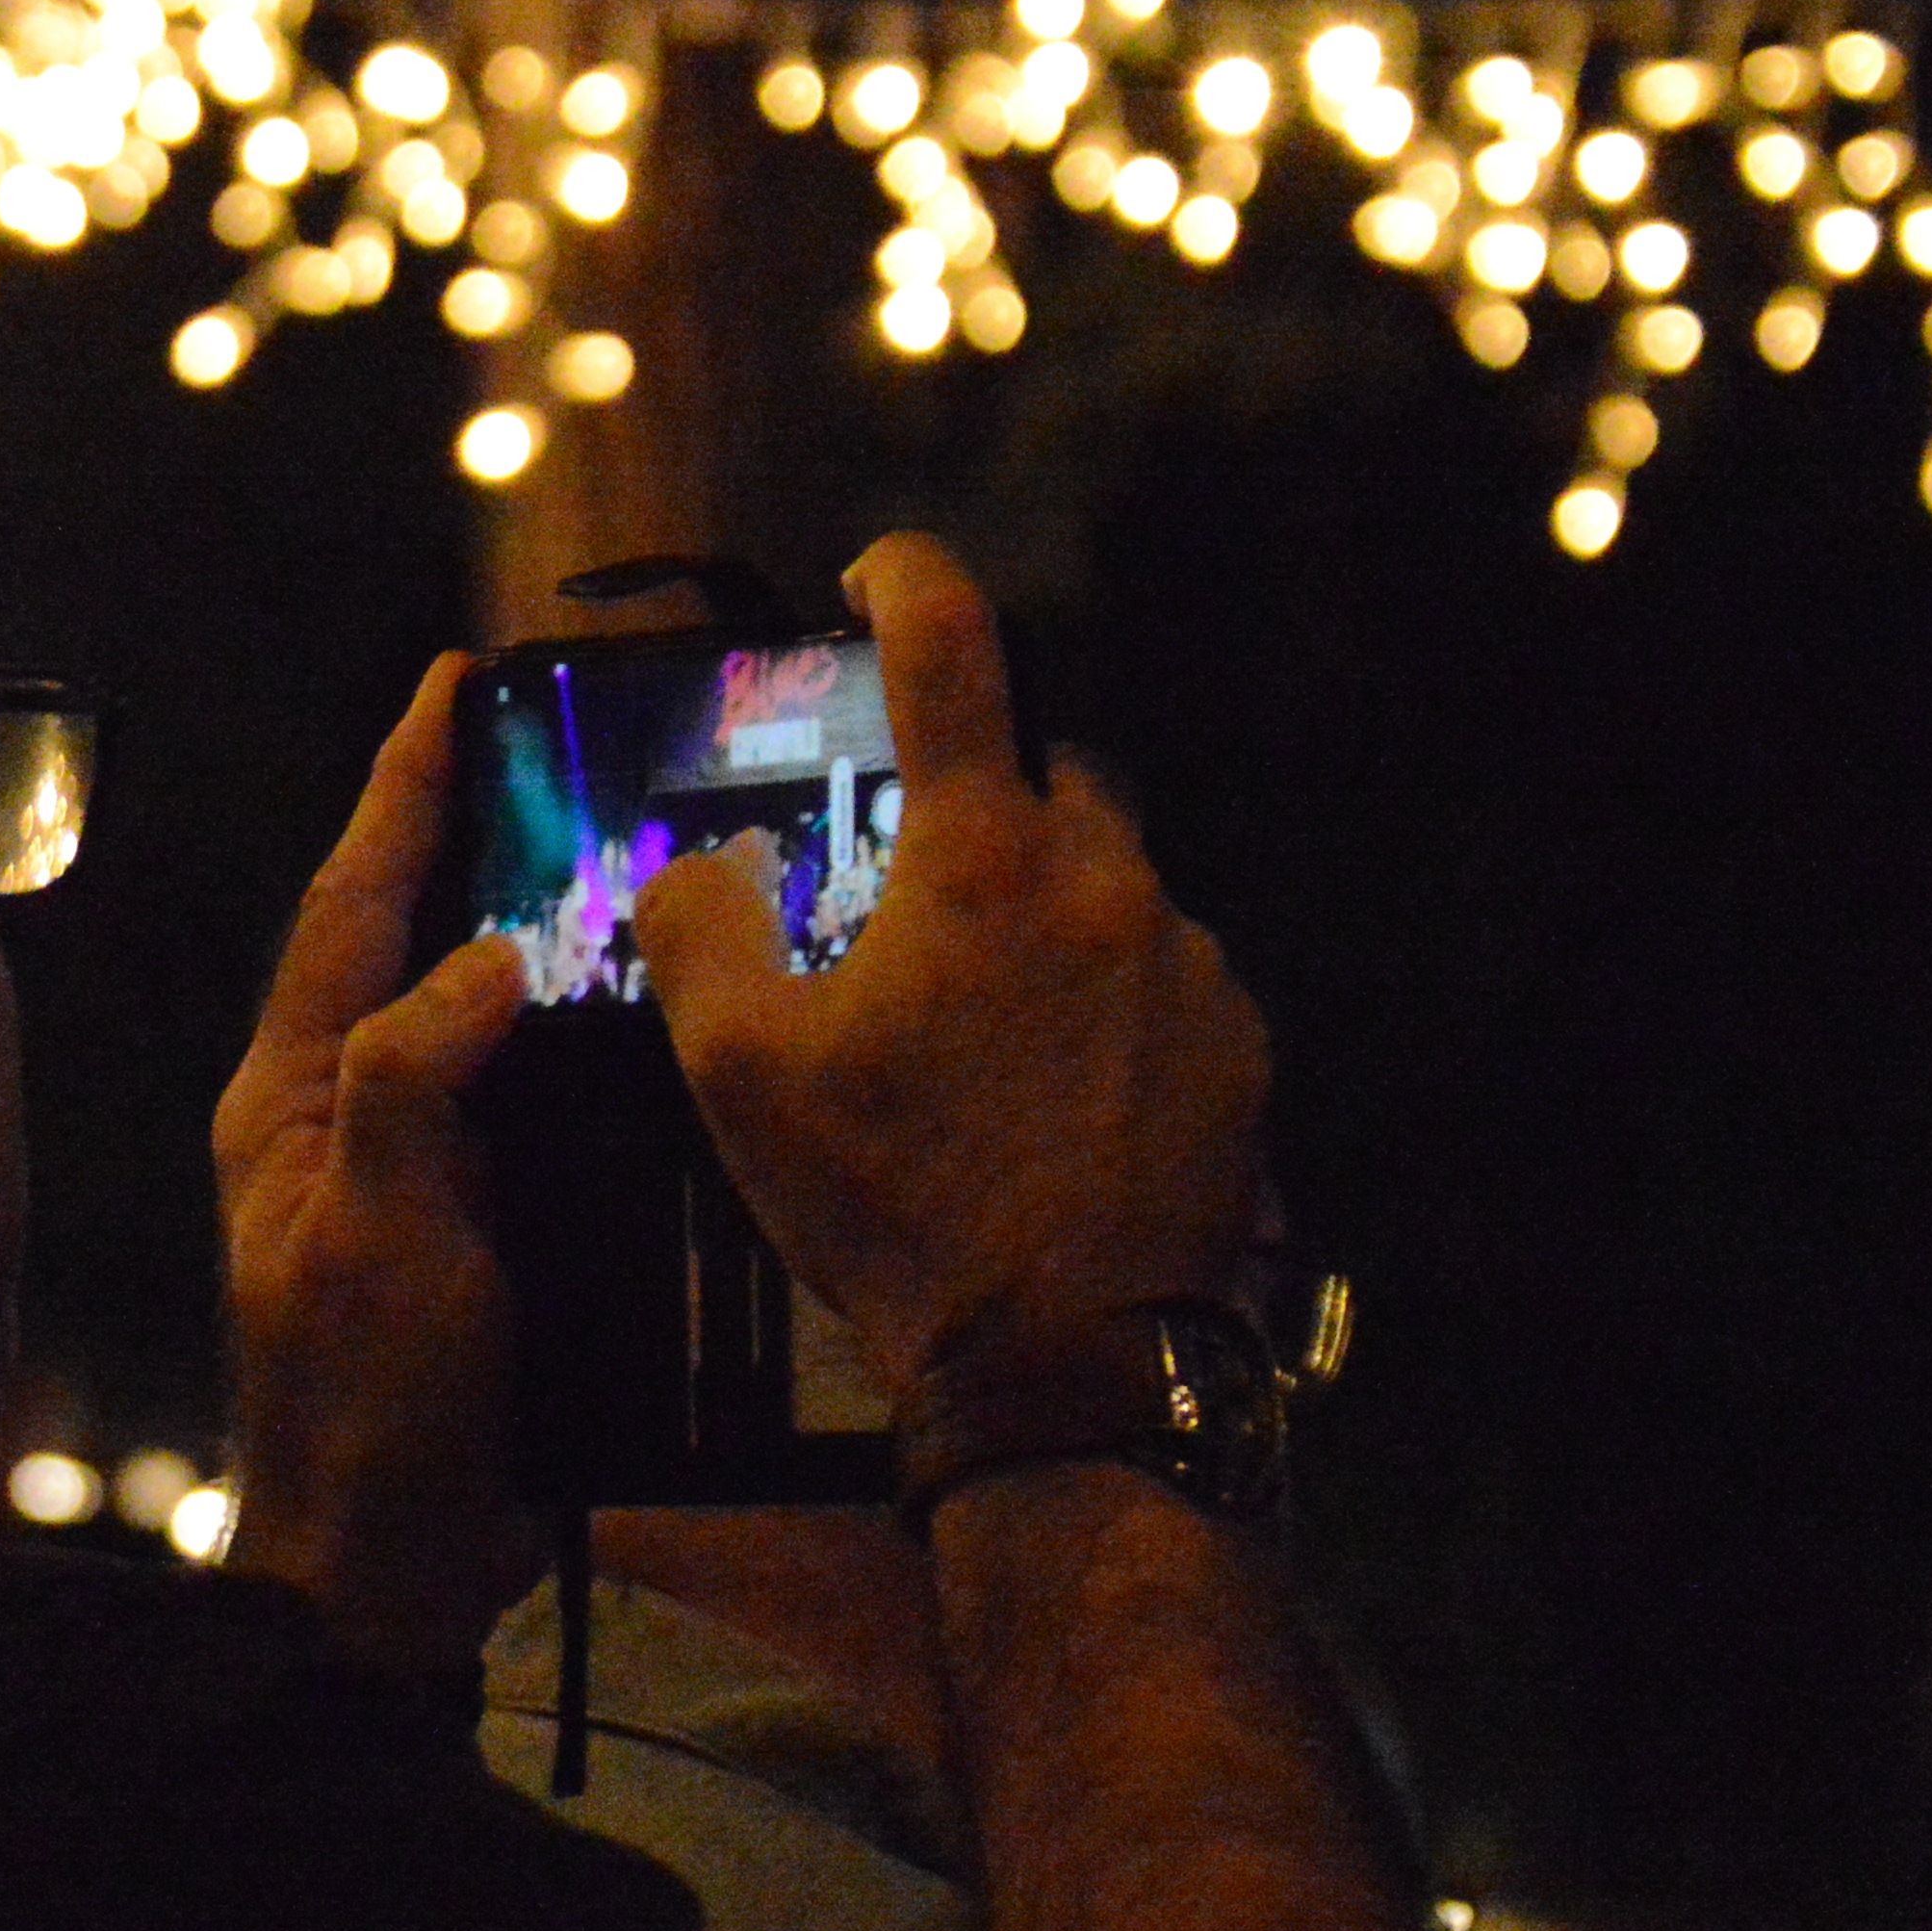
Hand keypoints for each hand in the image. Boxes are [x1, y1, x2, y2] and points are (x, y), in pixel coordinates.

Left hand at [213, 657, 537, 1675]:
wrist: (386, 1571)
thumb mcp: (376, 1228)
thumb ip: (415, 1076)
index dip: (404, 787)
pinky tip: (652, 1012)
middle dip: (473, 830)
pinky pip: (524, 1097)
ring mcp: (405, 1173)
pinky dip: (581, 1038)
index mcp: (291, 1094)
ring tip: (624, 841)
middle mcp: (339, 1116)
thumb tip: (489, 952)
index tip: (455, 682)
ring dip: (537, 924)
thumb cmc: (362, 1408)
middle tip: (555, 736)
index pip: (349, 901)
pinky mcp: (469, 1230)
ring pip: (470, 1008)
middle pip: (407, 933)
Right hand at [632, 538, 1265, 1387]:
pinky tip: (1050, 1093)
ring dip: (1040, 920)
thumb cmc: (897, 1208)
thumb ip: (698, 935)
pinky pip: (1161, 979)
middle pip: (1043, 774)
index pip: (951, 650)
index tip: (878, 572)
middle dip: (976, 800)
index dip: (908, 581)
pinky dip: (1102, 1004)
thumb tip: (694, 864)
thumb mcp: (742, 1079)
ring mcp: (1189, 960)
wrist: (1070, 1359)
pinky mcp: (1237, 1043)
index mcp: (981, 859)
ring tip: (976, 1030)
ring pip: (1105, 885)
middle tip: (907, 888)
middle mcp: (1105, 879)